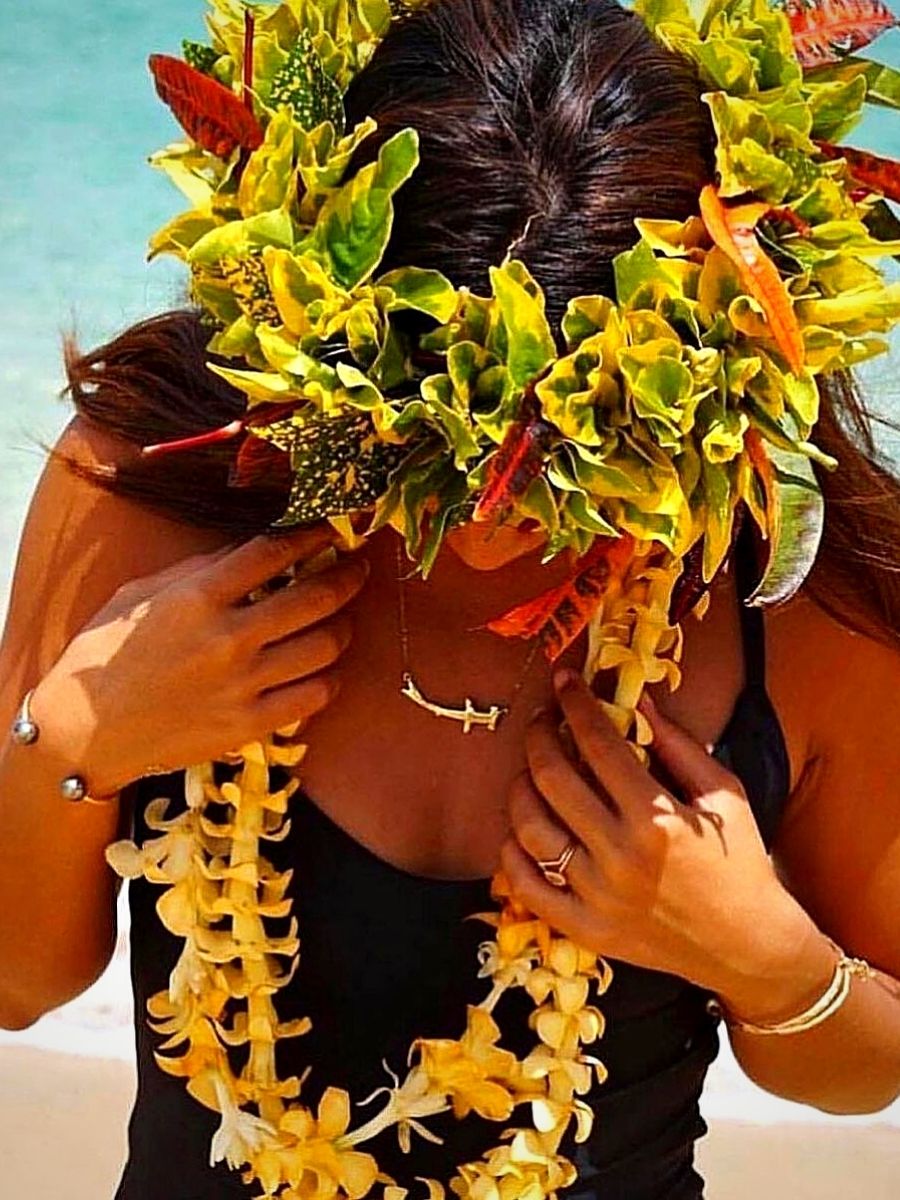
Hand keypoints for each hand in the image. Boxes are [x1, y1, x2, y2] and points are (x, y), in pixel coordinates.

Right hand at [30, 524, 368, 795]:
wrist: (82, 732)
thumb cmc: (106, 654)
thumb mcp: (142, 594)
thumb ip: (201, 569)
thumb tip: (257, 548)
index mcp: (197, 597)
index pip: (276, 551)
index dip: (315, 533)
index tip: (335, 527)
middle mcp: (227, 639)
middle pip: (316, 597)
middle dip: (349, 575)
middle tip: (359, 567)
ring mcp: (242, 686)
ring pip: (325, 646)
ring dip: (342, 626)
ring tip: (340, 619)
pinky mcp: (249, 726)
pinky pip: (314, 696)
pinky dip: (328, 678)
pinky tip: (321, 668)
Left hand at [501, 670, 829, 1015]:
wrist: (748, 946)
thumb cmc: (739, 863)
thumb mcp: (722, 794)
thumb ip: (677, 744)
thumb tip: (635, 699)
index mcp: (657, 817)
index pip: (597, 742)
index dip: (575, 702)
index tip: (564, 681)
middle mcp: (621, 855)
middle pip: (552, 778)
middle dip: (539, 736)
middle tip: (543, 721)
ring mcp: (598, 896)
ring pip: (529, 828)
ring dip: (520, 789)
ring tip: (530, 772)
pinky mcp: (584, 929)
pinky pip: (526, 886)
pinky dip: (512, 854)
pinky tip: (522, 831)